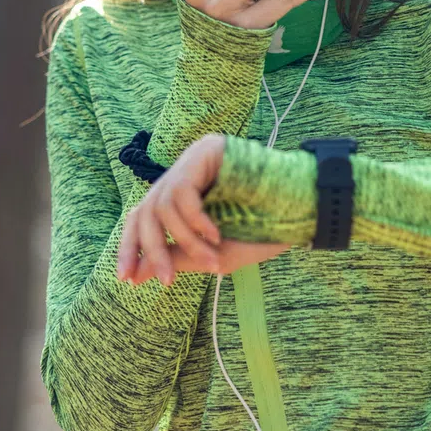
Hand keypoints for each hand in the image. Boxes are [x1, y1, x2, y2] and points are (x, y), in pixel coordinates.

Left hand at [118, 133, 299, 285]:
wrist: (302, 209)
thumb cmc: (260, 232)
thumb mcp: (211, 255)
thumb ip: (174, 258)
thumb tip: (135, 274)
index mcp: (179, 196)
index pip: (140, 218)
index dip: (129, 247)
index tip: (128, 279)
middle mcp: (181, 173)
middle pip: (144, 211)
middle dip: (152, 249)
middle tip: (167, 280)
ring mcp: (192, 159)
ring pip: (163, 207)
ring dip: (186, 241)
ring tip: (213, 259)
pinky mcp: (205, 150)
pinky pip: (183, 193)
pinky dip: (196, 221)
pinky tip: (216, 234)